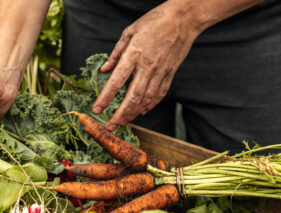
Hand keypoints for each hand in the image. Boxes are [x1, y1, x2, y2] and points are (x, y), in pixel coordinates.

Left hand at [92, 1, 203, 130]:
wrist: (184, 19)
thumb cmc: (155, 21)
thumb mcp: (130, 32)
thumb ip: (116, 53)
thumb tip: (104, 69)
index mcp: (134, 55)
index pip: (116, 82)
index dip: (105, 98)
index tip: (97, 109)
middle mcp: (147, 67)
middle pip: (132, 97)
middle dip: (120, 115)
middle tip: (111, 126)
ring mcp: (160, 72)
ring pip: (146, 100)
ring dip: (133, 113)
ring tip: (124, 121)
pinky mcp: (170, 73)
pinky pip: (159, 94)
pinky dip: (150, 105)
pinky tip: (142, 111)